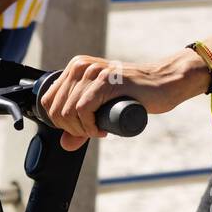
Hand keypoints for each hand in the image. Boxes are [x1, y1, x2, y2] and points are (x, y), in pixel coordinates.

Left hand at [38, 51, 207, 149]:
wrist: (163, 83)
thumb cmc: (133, 95)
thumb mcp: (100, 109)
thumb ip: (80, 125)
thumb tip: (64, 144)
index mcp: (74, 68)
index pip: (48, 102)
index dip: (60, 123)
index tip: (80, 128)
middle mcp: (80, 67)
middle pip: (57, 110)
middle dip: (71, 129)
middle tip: (92, 132)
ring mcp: (92, 72)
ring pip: (68, 112)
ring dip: (82, 130)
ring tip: (99, 130)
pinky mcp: (105, 81)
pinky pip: (83, 110)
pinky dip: (90, 126)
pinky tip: (102, 129)